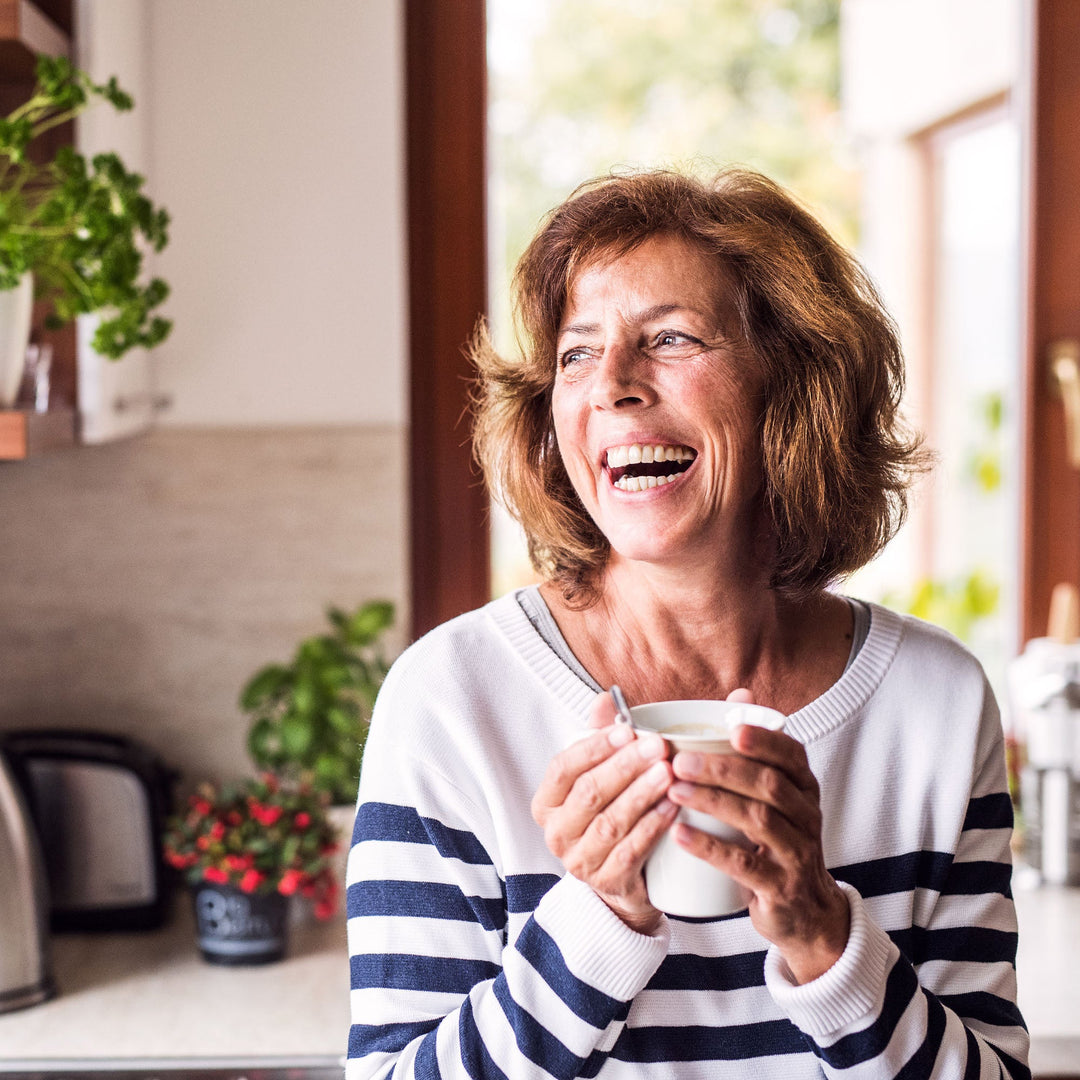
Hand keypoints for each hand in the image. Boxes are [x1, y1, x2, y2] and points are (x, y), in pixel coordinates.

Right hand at [531, 691, 676, 933]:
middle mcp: (556, 832)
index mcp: (547, 802)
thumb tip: (604, 698)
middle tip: (658, 746)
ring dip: (641, 794)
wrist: (621, 880)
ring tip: (668, 773)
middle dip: (625, 766)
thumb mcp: (598, 775)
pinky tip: (673, 807)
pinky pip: (631, 851)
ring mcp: (579, 861)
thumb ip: (599, 737)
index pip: (563, 768)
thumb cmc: (608, 814)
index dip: (595, 747)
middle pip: (589, 793)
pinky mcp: (607, 882)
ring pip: (611, 822)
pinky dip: (653, 826)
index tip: (627, 729)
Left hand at [667, 690, 848, 982]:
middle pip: (769, 784)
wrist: (806, 913)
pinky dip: (710, 848)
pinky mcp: (781, 888)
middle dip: (723, 769)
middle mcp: (806, 816)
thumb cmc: (777, 841)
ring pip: (758, 819)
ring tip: (674, 790)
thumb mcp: (775, 796)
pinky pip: (746, 865)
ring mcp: (797, 853)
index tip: (731, 727)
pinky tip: (680, 835)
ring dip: (713, 801)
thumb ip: (754, 749)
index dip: (765, 739)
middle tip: (678, 761)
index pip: (791, 754)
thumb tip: (739, 691)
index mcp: (803, 787)